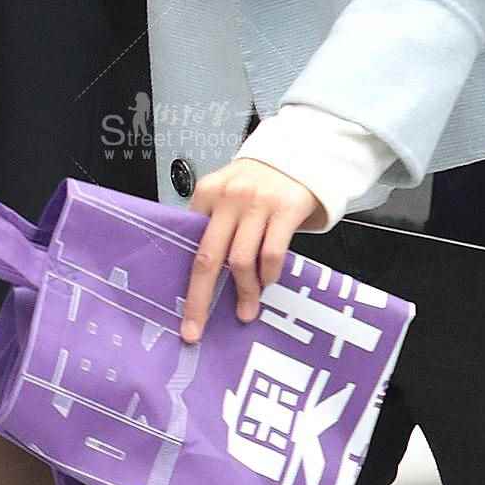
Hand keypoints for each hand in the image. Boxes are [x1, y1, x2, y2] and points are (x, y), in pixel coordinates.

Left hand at [181, 159, 325, 343]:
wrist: (301, 154)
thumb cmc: (259, 182)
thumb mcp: (227, 193)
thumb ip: (213, 223)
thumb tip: (200, 274)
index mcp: (207, 193)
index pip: (190, 244)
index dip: (185, 282)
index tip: (183, 312)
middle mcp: (229, 196)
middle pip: (208, 257)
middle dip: (200, 300)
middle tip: (195, 330)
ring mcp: (258, 202)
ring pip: (242, 260)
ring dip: (244, 292)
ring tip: (247, 310)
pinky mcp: (286, 208)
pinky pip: (272, 253)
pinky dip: (269, 274)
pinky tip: (268, 282)